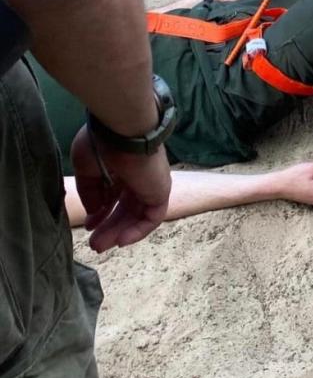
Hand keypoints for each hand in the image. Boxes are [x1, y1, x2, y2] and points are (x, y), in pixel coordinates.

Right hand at [71, 126, 171, 251]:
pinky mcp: (161, 191)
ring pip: (137, 214)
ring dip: (119, 232)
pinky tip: (120, 242)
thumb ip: (90, 192)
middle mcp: (139, 175)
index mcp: (122, 165)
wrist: (124, 130)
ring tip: (100, 247)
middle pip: (125, 207)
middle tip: (95, 245)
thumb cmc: (103, 142)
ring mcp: (151, 183)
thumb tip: (95, 212)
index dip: (102, 212)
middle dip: (109, 226)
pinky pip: (152, 217)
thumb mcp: (86, 168)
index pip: (115, 194)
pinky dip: (138, 231)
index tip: (89, 225)